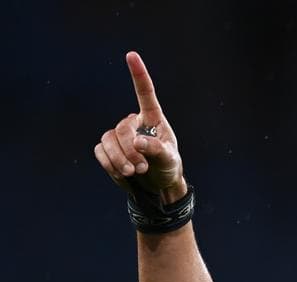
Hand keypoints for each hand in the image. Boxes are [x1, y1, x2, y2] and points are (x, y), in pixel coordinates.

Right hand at [93, 51, 185, 201]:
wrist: (156, 184)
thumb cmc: (168, 166)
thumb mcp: (169, 159)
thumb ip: (156, 149)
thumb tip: (137, 143)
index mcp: (153, 119)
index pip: (145, 94)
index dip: (138, 75)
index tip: (131, 55)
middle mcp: (134, 123)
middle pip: (121, 129)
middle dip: (130, 150)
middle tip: (141, 167)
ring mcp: (118, 135)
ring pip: (108, 140)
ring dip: (119, 159)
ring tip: (134, 172)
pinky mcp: (107, 149)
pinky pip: (100, 152)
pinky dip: (110, 165)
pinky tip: (123, 174)